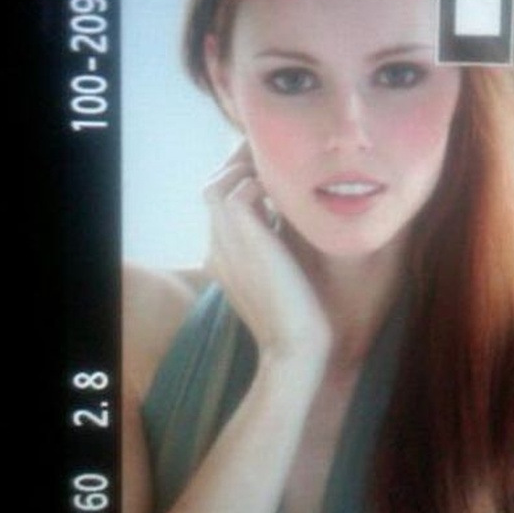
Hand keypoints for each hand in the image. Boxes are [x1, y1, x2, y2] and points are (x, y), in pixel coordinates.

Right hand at [203, 145, 330, 366]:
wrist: (296, 347)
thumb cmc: (300, 315)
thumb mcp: (284, 271)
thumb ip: (277, 242)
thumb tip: (291, 210)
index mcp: (222, 258)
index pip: (219, 207)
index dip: (242, 184)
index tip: (276, 178)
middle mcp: (216, 249)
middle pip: (213, 189)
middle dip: (242, 169)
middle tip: (279, 165)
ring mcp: (223, 244)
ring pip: (216, 186)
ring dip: (247, 172)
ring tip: (280, 178)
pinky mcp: (241, 239)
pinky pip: (237, 192)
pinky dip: (260, 185)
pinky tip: (287, 196)